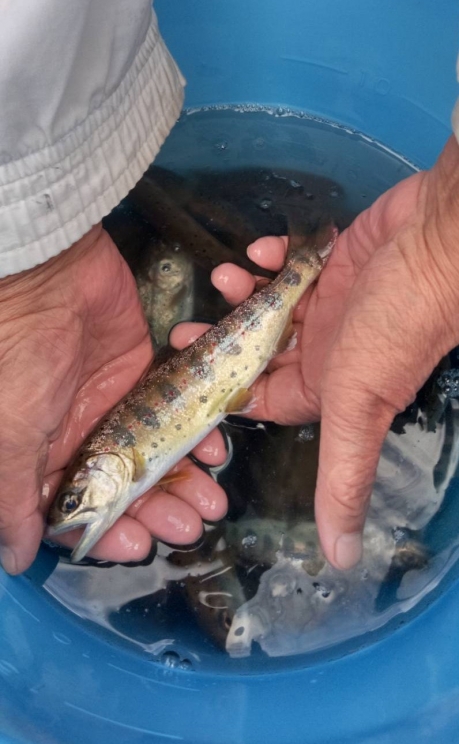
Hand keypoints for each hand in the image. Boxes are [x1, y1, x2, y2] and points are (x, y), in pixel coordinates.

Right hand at [0, 226, 227, 575]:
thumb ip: (13, 497)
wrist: (51, 275)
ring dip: (185, 479)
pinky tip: (214, 446)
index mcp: (39, 457)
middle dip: (158, 510)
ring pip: (156, 455)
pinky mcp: (144, 374)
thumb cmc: (20, 355)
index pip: (77, 513)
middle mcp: (77, 437)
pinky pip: (177, 413)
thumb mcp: (10, 433)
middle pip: (124, 489)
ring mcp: (113, 406)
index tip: (139, 544)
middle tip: (191, 523)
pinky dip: (196, 432)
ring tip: (213, 496)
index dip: (107, 533)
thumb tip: (16, 557)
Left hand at [173, 136, 458, 570]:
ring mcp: (332, 301)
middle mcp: (328, 346)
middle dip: (220, 339)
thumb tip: (342, 559)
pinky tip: (258, 251)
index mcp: (328, 386)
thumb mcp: (359, 406)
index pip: (264, 400)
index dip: (224, 394)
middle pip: (259, 349)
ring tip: (222, 277)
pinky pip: (293, 260)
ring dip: (242, 293)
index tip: (182, 380)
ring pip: (272, 303)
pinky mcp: (337, 257)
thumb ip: (344, 477)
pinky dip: (272, 257)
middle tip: (183, 328)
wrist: (438, 243)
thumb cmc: (397, 325)